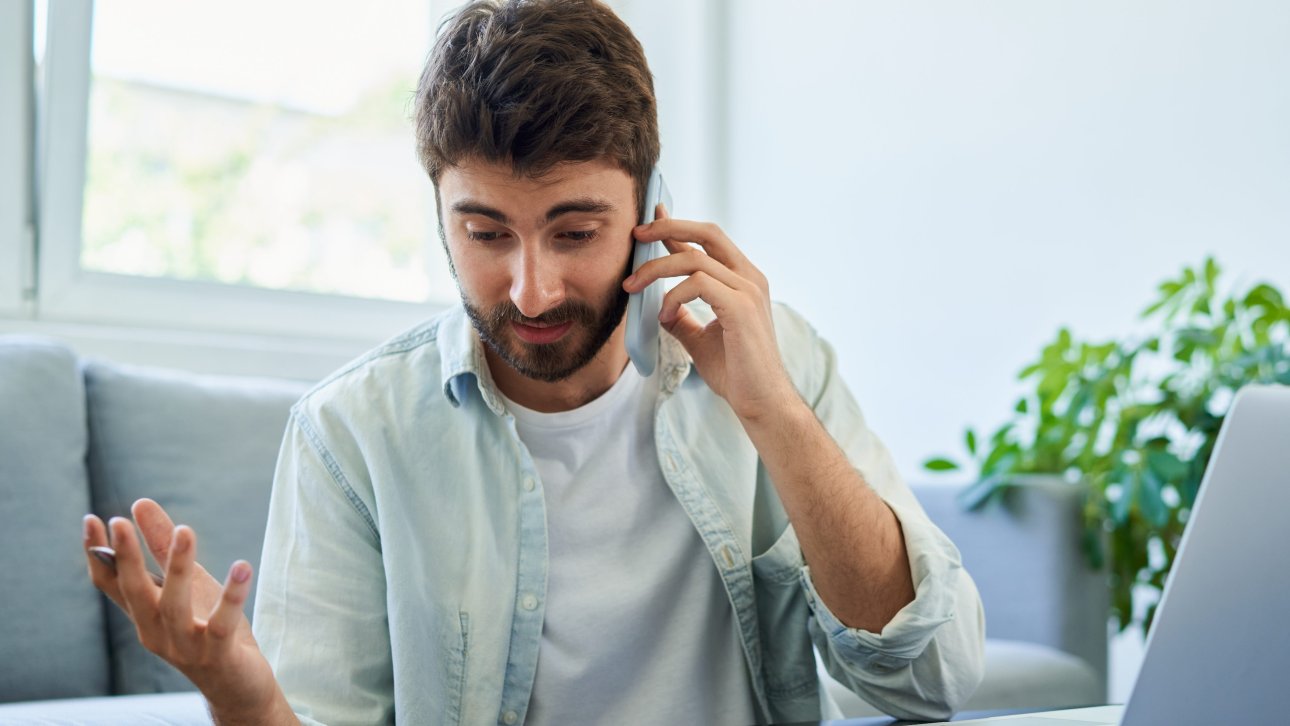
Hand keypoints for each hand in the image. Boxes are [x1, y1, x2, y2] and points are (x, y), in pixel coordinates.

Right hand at [83, 499, 287, 720]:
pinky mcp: (218, 653)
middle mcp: (156, 632)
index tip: (91, 519)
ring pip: (175, 605)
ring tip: (186, 529)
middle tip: (120, 521)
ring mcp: (185, 646)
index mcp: (145, 616)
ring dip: (179, 567)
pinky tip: (242, 565)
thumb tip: (140, 504)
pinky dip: (232, 595)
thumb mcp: (188, 584)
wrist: (238, 687)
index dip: (98, 555)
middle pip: (135, 593)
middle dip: (126, 558)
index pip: (111, 585)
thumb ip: (164, 548)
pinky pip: (222, 623)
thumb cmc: (209, 631)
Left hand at [623, 206, 800, 421]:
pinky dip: (672, 297)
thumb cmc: (736, 373)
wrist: (760, 402)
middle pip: (707, 233)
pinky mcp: (741, 307)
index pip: (707, 242)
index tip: (650, 219)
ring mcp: (748, 290)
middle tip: (637, 234)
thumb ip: (683, 317)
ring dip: (656, 269)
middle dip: (668, 227)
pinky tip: (664, 317)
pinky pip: (697, 284)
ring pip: (694, 259)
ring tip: (633, 287)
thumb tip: (661, 306)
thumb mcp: (701, 338)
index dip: (677, 226)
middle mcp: (750, 278)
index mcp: (744, 281)